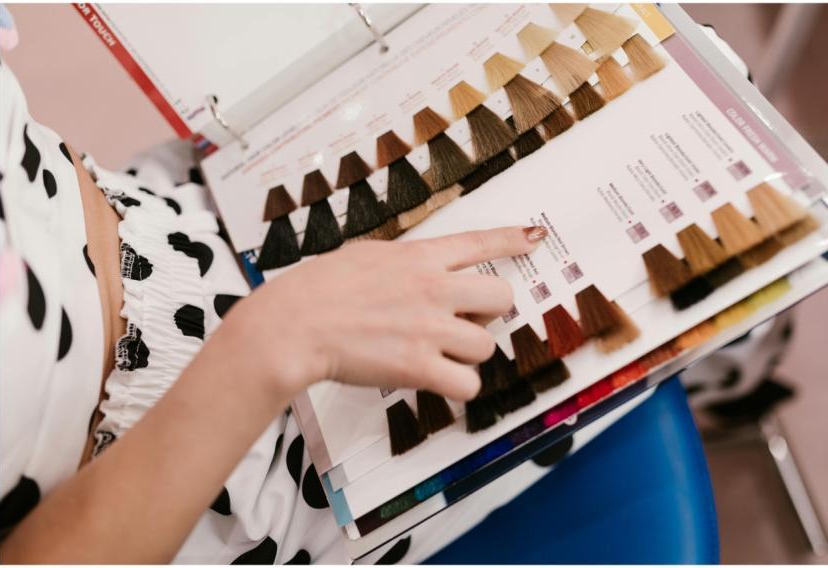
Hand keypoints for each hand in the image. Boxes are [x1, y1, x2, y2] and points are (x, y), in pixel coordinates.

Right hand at [224, 226, 546, 400]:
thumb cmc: (316, 289)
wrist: (293, 324)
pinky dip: (456, 387)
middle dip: (489, 315)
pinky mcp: (420, 366)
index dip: (511, 239)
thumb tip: (418, 268)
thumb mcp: (364, 256)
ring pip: (486, 346)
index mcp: (418, 257)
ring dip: (466, 355)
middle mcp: (433, 288)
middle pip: (501, 298)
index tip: (533, 237)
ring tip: (436, 354)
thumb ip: (401, 261)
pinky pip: (467, 384)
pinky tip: (434, 380)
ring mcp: (429, 327)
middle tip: (464, 323)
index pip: (478, 242)